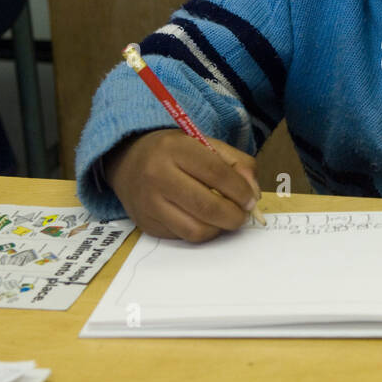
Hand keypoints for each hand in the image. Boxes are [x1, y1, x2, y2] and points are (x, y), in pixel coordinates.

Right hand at [104, 129, 260, 241]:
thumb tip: (253, 194)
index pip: (217, 174)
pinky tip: (202, 219)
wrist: (128, 159)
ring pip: (196, 230)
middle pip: (208, 207)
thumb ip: (237, 163)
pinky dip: (200, 231)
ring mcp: (149, 203)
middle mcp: (157, 176)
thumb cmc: (175, 152)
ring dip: (218, 229)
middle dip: (234, 216)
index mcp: (175, 149)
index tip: (251, 200)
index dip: (241, 191)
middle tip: (242, 215)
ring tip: (224, 218)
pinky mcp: (146, 224)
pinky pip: (182, 236)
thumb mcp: (206, 144)